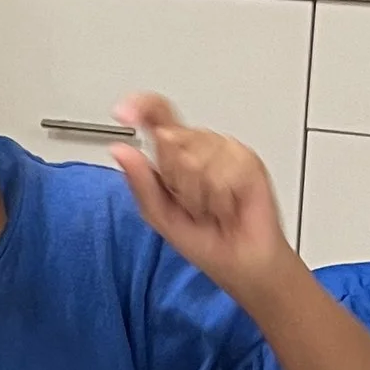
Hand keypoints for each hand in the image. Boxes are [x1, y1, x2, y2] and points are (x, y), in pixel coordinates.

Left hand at [109, 91, 295, 306]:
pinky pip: (222, 173)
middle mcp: (201, 146)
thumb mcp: (160, 215)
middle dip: (174, 180)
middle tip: (191, 203)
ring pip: (196, 157)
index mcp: (176, 153)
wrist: (240, 261)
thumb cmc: (204, 239)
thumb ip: (140, 182)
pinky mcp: (249, 162)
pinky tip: (228, 207)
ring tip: (211, 207)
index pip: (158, 116)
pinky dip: (220, 199)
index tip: (123, 112)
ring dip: (198, 194)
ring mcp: (226, 152)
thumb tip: (120, 150)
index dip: (142, 107)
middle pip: (172, 138)